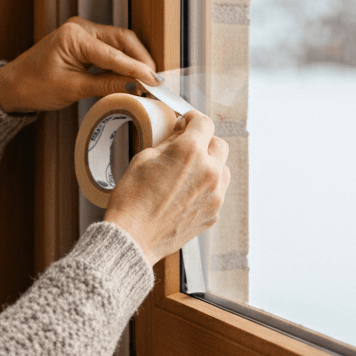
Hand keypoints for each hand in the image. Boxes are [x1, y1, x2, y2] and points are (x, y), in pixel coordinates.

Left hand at [0, 17, 158, 112]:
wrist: (13, 85)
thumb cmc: (34, 86)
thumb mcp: (72, 89)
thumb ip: (106, 84)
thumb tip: (135, 85)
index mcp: (74, 36)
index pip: (114, 53)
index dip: (136, 68)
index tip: (154, 81)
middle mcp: (80, 27)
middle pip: (122, 40)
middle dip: (140, 60)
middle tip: (154, 81)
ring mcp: (82, 32)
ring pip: (119, 42)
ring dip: (133, 59)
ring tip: (146, 80)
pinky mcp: (83, 41)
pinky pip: (109, 47)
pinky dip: (122, 60)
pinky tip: (131, 74)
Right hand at [103, 110, 230, 265]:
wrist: (133, 237)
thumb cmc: (132, 198)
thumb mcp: (144, 158)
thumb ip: (169, 142)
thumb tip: (181, 134)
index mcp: (190, 152)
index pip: (204, 123)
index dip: (193, 118)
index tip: (187, 122)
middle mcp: (209, 171)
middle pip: (219, 144)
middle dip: (204, 141)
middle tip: (187, 146)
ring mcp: (215, 195)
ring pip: (223, 169)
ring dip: (210, 165)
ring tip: (188, 172)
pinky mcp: (213, 213)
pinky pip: (217, 192)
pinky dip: (206, 188)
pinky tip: (185, 194)